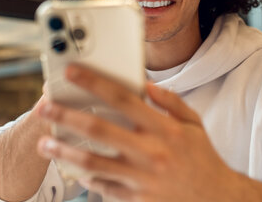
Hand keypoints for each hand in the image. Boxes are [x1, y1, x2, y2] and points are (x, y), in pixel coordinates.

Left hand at [35, 64, 239, 201]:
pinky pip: (104, 188)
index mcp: (163, 128)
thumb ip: (170, 102)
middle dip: (66, 116)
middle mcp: (150, 151)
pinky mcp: (138, 198)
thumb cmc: (203, 158)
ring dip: (64, 152)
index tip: (73, 71)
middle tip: (44, 107)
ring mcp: (142, 177)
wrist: (217, 199)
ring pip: (93, 162)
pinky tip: (74, 170)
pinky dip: (86, 178)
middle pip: (99, 129)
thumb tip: (145, 85)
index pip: (123, 98)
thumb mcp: (194, 123)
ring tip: (44, 144)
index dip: (95, 82)